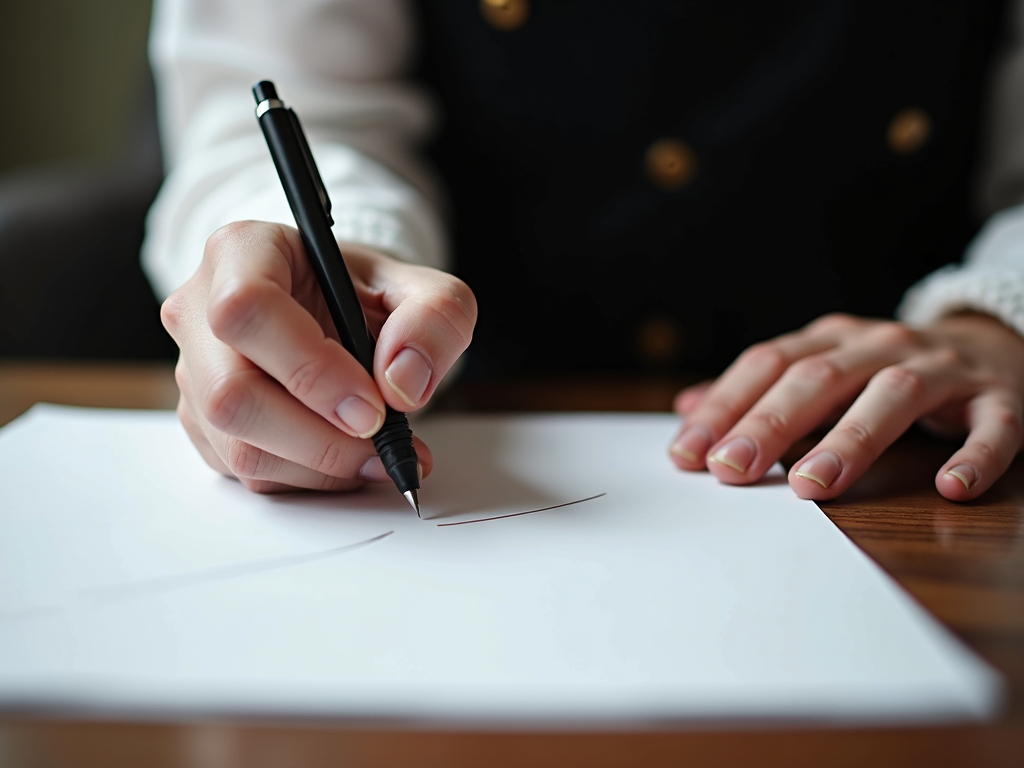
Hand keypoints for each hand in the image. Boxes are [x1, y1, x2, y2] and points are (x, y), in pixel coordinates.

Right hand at [161, 221, 475, 491]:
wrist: (339, 313)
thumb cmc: (367, 294)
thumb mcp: (425, 288)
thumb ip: (435, 319)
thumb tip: (403, 382)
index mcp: (242, 252)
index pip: (248, 310)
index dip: (310, 369)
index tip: (372, 407)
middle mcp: (200, 310)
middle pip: (232, 394)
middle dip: (320, 437)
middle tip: (383, 442)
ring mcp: (194, 372)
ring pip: (239, 446)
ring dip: (321, 467)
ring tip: (380, 456)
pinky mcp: (203, 424)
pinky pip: (245, 472)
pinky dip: (308, 479)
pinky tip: (349, 459)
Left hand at [668, 313, 1023, 500]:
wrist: (993, 343)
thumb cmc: (886, 369)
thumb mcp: (821, 368)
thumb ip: (759, 391)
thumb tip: (686, 409)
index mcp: (832, 339)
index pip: (767, 364)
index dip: (725, 405)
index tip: (687, 452)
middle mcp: (881, 345)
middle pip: (818, 378)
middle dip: (769, 425)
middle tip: (730, 469)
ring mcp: (944, 368)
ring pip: (894, 395)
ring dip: (850, 441)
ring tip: (809, 486)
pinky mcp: (1000, 398)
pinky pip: (992, 426)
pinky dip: (974, 454)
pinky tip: (949, 486)